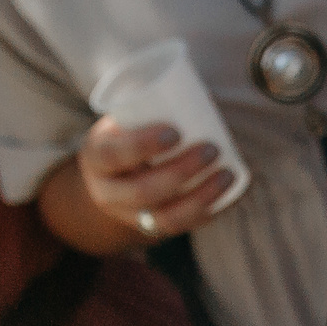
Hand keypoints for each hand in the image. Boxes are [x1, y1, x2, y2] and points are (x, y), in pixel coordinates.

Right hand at [77, 118, 236, 242]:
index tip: (175, 132)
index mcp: (96, 157)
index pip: (113, 155)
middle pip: (143, 191)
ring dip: (201, 197)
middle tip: (212, 149)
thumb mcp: (123, 121)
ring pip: (165, 217)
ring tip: (227, 174)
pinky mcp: (151, 230)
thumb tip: (204, 95)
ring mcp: (129, 216)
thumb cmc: (125, 137)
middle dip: (181, 171)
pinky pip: (181, 228)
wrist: (111, 180)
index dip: (143, 146)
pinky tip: (230, 196)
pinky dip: (208, 212)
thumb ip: (151, 108)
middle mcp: (107, 192)